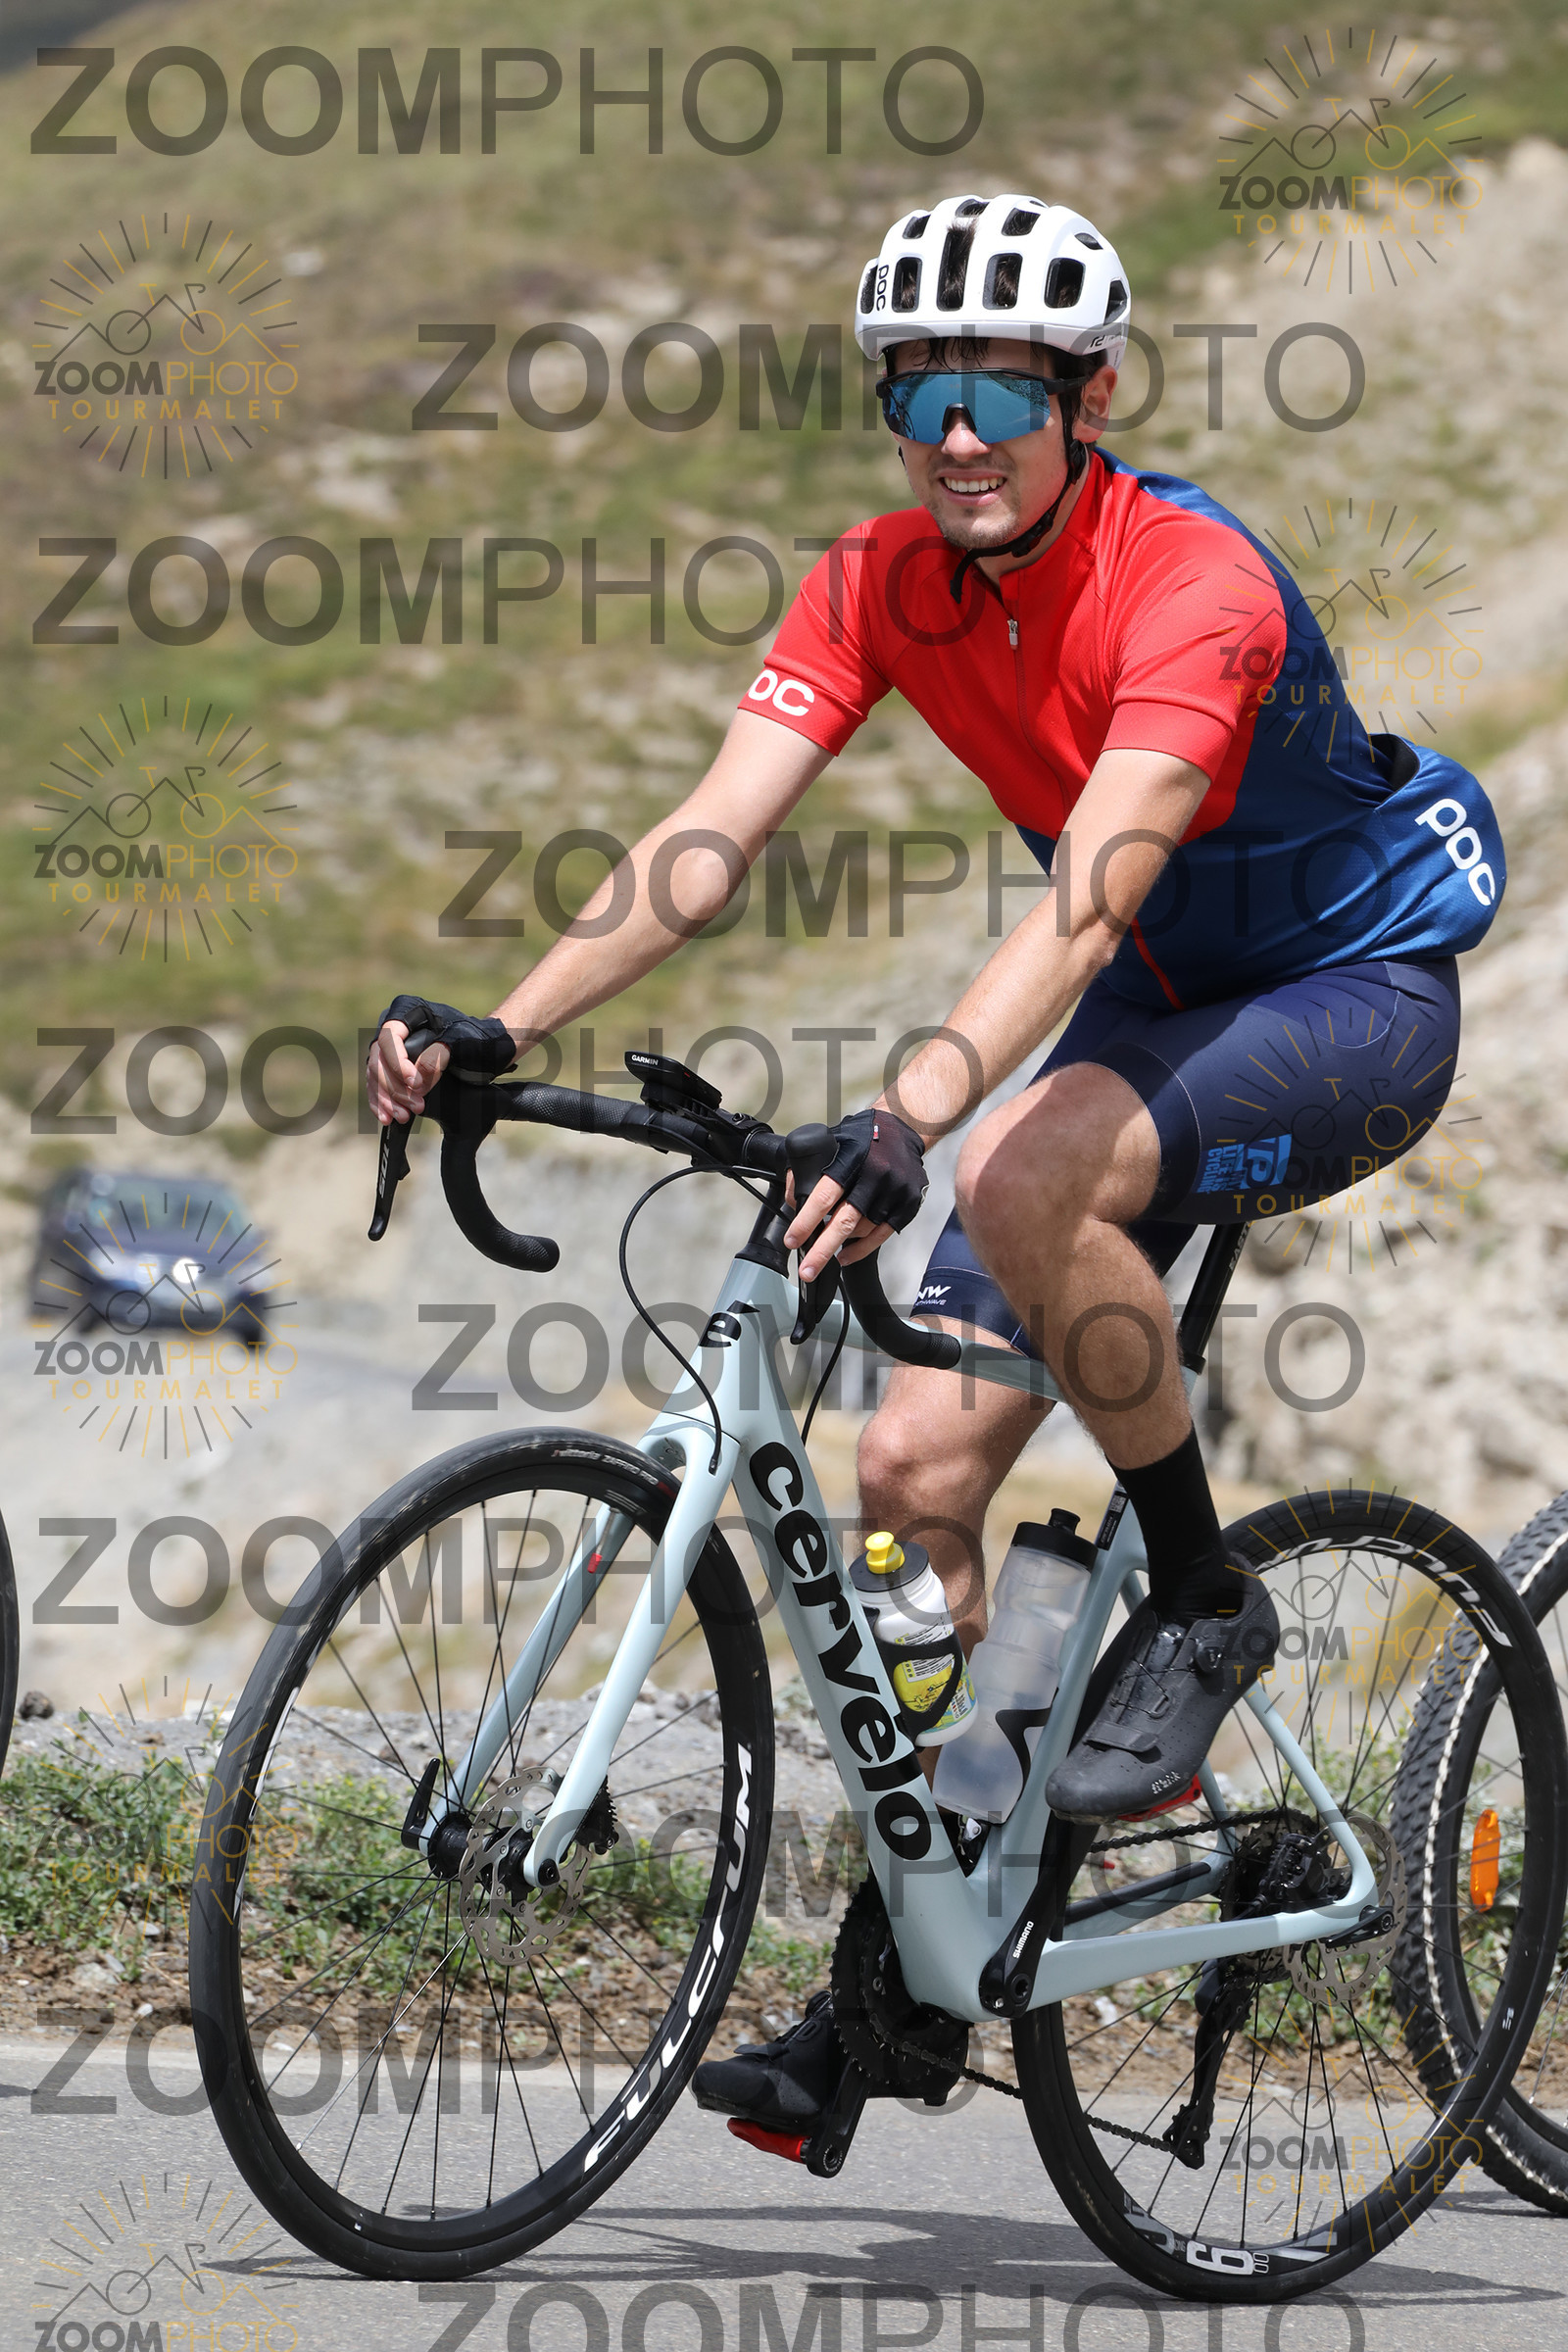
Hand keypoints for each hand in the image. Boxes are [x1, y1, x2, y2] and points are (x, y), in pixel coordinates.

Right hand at [366, 995, 517, 1123]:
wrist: (483, 1048)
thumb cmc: (475, 1038)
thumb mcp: (463, 1042)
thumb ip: (439, 1055)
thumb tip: (417, 1077)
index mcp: (408, 1010)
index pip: (390, 1038)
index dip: (398, 1063)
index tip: (415, 1084)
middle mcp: (393, 1027)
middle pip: (379, 1060)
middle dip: (395, 1088)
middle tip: (416, 1107)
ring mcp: (389, 1047)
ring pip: (376, 1075)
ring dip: (387, 1099)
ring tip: (404, 1117)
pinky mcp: (390, 1066)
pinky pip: (377, 1085)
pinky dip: (381, 1102)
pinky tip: (387, 1117)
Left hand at [784, 1106, 927, 1279]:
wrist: (903, 1127)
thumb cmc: (863, 1137)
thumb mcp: (830, 1141)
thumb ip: (808, 1168)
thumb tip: (794, 1200)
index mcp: (852, 1158)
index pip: (825, 1195)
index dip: (806, 1221)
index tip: (793, 1240)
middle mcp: (875, 1175)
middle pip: (845, 1221)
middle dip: (822, 1250)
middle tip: (807, 1271)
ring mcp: (894, 1191)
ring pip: (863, 1230)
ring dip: (841, 1246)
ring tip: (826, 1255)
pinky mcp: (908, 1202)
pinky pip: (882, 1234)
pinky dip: (863, 1248)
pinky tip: (847, 1254)